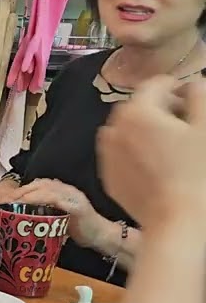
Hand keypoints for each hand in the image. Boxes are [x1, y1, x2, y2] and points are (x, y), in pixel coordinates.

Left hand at [6, 178, 107, 246]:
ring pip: (47, 190)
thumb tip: (22, 216)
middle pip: (41, 184)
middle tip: (8, 201)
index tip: (8, 197)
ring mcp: (73, 197)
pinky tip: (32, 206)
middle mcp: (67, 190)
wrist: (100, 236)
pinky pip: (58, 200)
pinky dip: (44, 201)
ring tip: (16, 203)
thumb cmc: (77, 229)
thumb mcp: (58, 218)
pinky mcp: (77, 207)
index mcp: (62, 191)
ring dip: (30, 195)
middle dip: (23, 191)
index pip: (40, 184)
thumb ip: (44, 213)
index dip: (23, 188)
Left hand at [98, 76, 205, 224]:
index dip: (178, 88)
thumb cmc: (197, 171)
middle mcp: (113, 129)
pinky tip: (157, 164)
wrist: (177, 218)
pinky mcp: (108, 177)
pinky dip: (136, 151)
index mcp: (137, 111)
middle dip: (161, 108)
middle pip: (138, 106)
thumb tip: (193, 84)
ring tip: (171, 144)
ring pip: (127, 130)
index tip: (193, 102)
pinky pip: (122, 154)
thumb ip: (199, 94)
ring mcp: (107, 155)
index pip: (156, 84)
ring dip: (146, 129)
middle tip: (185, 124)